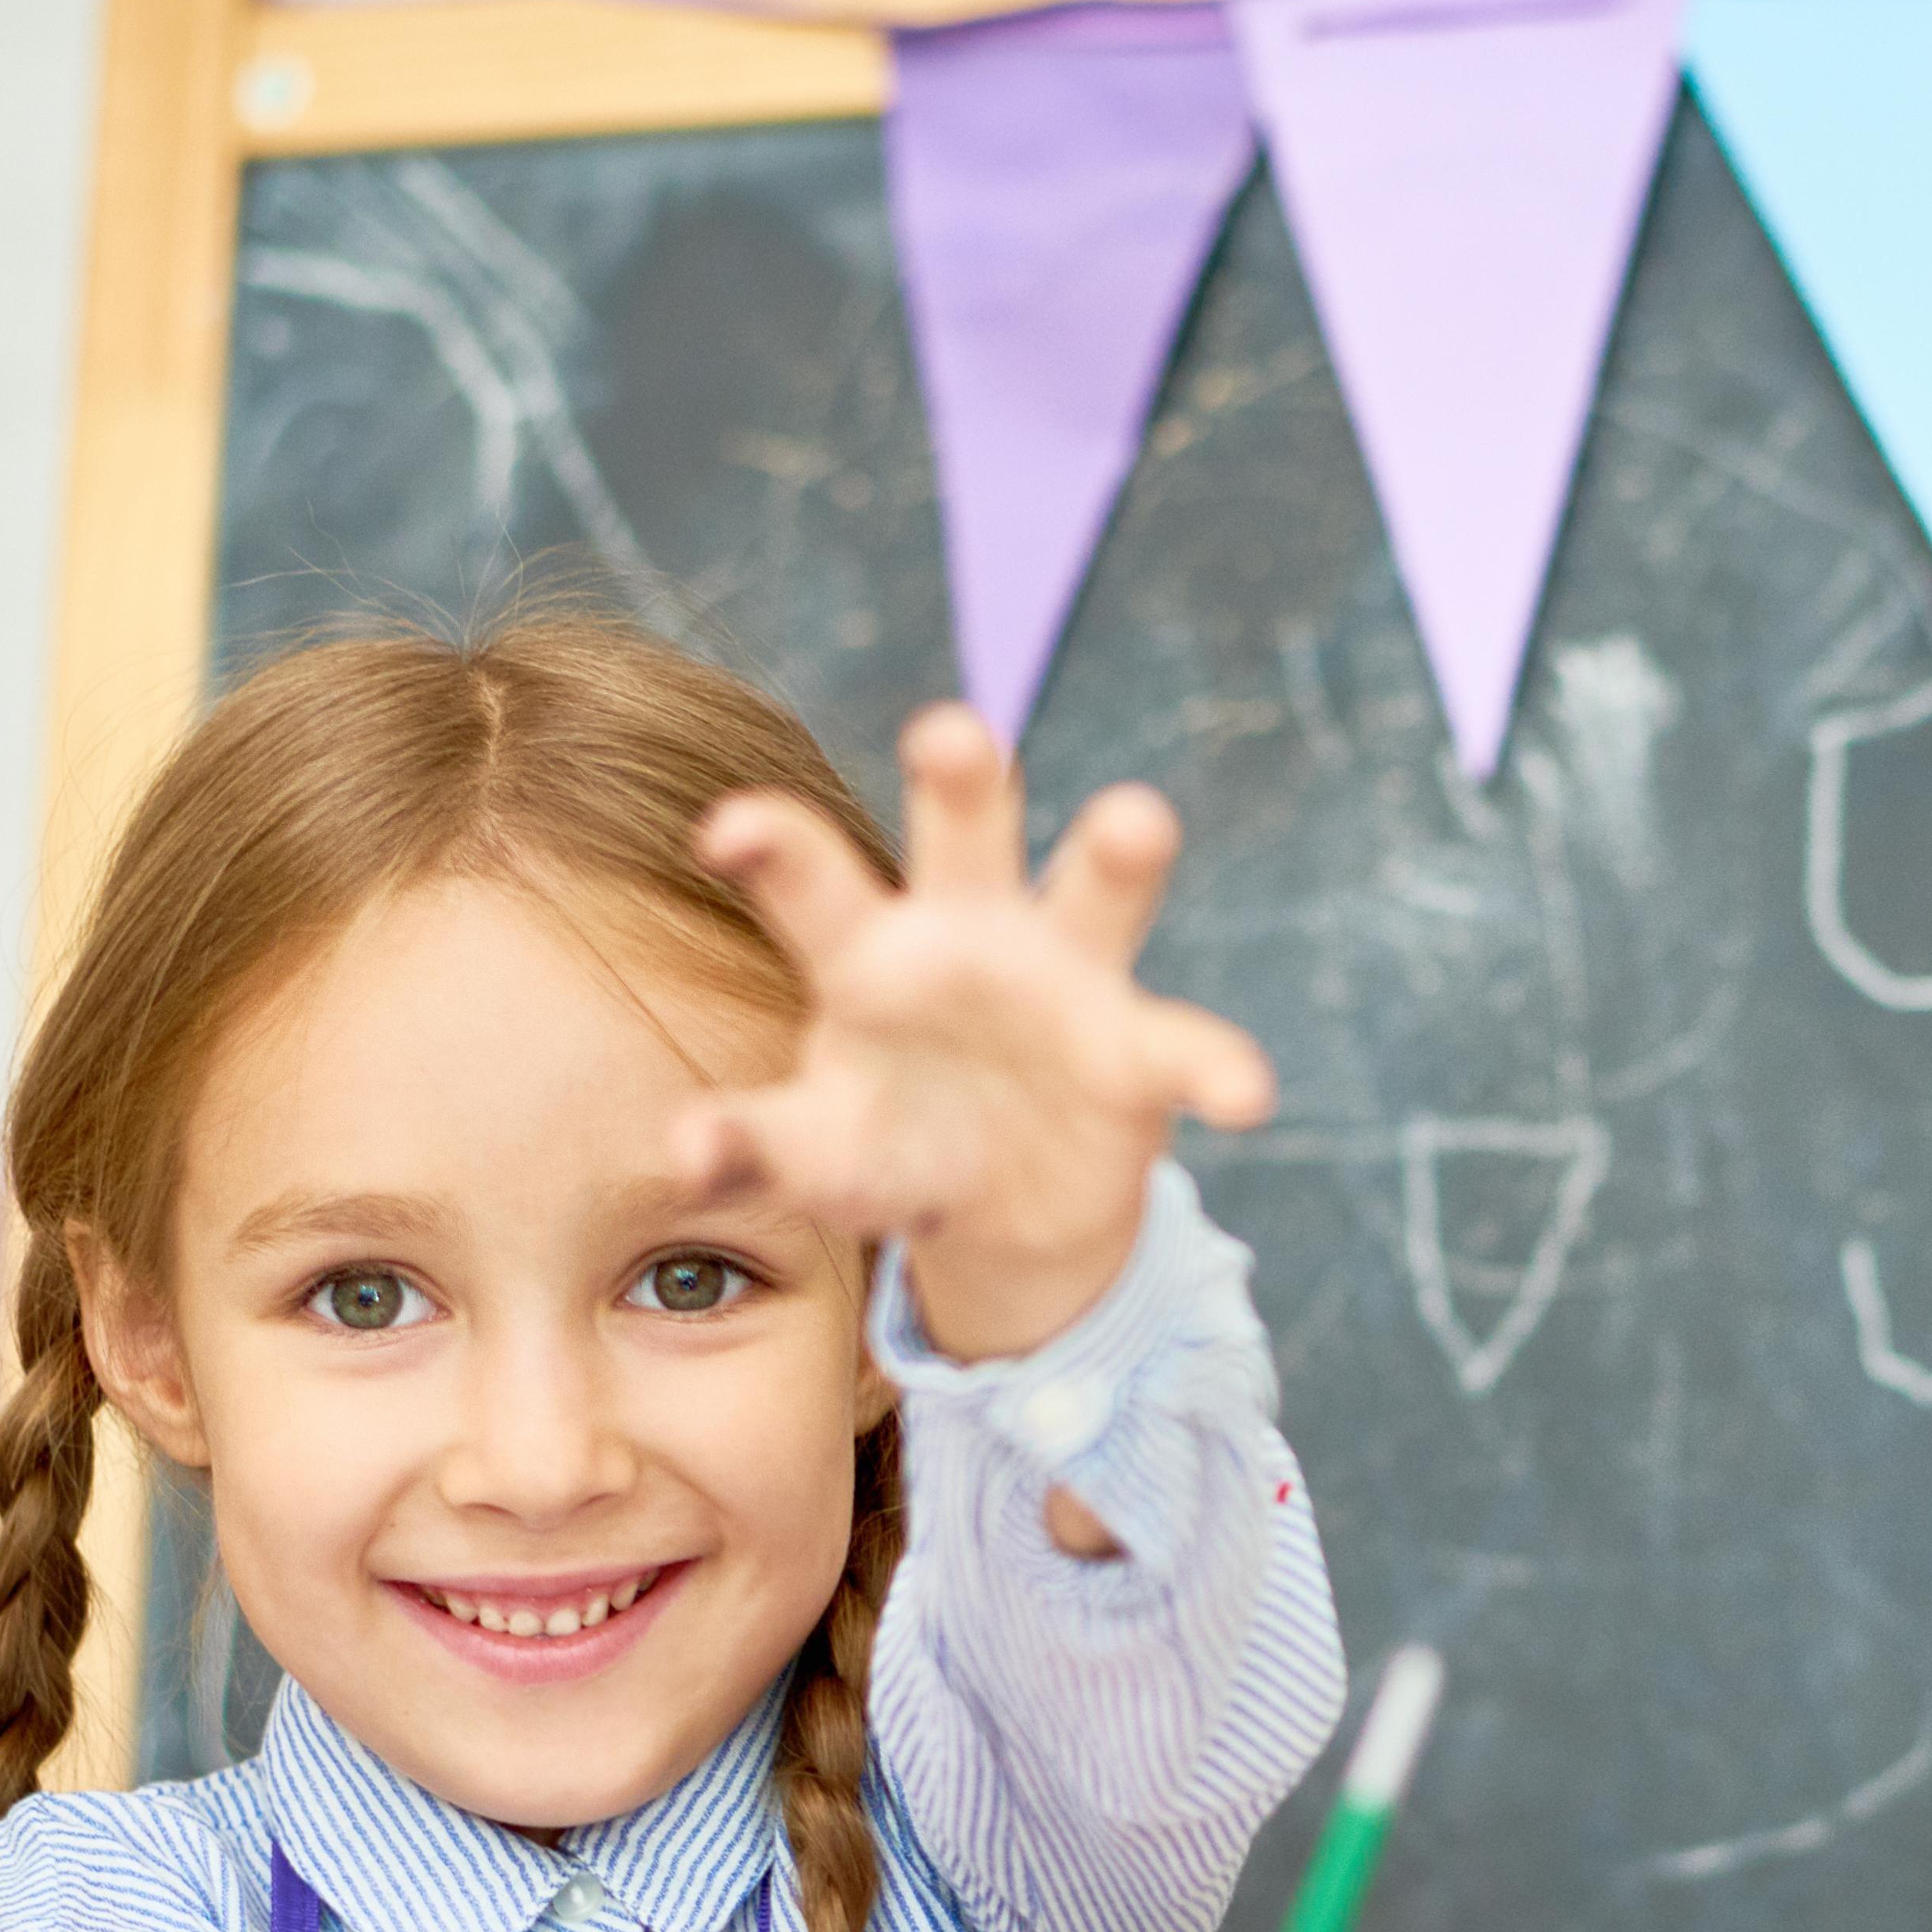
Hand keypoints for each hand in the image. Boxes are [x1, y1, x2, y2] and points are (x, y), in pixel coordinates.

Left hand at [679, 706, 1277, 1364]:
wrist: (1003, 1201)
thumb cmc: (890, 1145)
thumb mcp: (821, 1154)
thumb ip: (755, 1149)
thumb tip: (685, 1154)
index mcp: (869, 950)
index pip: (815, 884)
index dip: (779, 849)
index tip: (730, 828)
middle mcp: (974, 934)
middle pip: (967, 835)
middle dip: (962, 780)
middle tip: (949, 731)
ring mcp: (1069, 982)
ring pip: (1096, 894)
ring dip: (1118, 853)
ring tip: (1139, 817)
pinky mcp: (1140, 1056)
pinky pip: (1185, 1049)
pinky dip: (1218, 1068)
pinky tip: (1246, 1095)